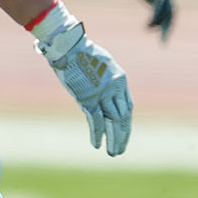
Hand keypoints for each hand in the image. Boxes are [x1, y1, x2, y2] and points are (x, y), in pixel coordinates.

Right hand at [35, 19, 131, 155]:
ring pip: (112, 122)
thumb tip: (105, 89)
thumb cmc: (83, 52)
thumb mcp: (103, 63)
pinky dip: (97, 134)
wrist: (69, 45)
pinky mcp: (88, 98)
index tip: (124, 134)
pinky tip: (98, 145)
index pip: (128, 107)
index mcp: (120, 80)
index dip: (126, 123)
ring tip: (113, 153)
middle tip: (120, 150)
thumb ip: (107, 78)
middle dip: (122, 136)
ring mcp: (101, 94)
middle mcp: (114, 88)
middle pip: (122, 117)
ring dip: (113, 139)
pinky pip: (95, 120)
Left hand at [119, 0, 174, 40]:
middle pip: (170, 10)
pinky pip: (162, 16)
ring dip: (165, 29)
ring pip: (168, 16)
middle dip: (167, 25)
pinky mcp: (158, 1)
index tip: (152, 23)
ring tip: (162, 44)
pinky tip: (150, 31)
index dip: (159, 11)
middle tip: (163, 40)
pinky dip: (159, 25)